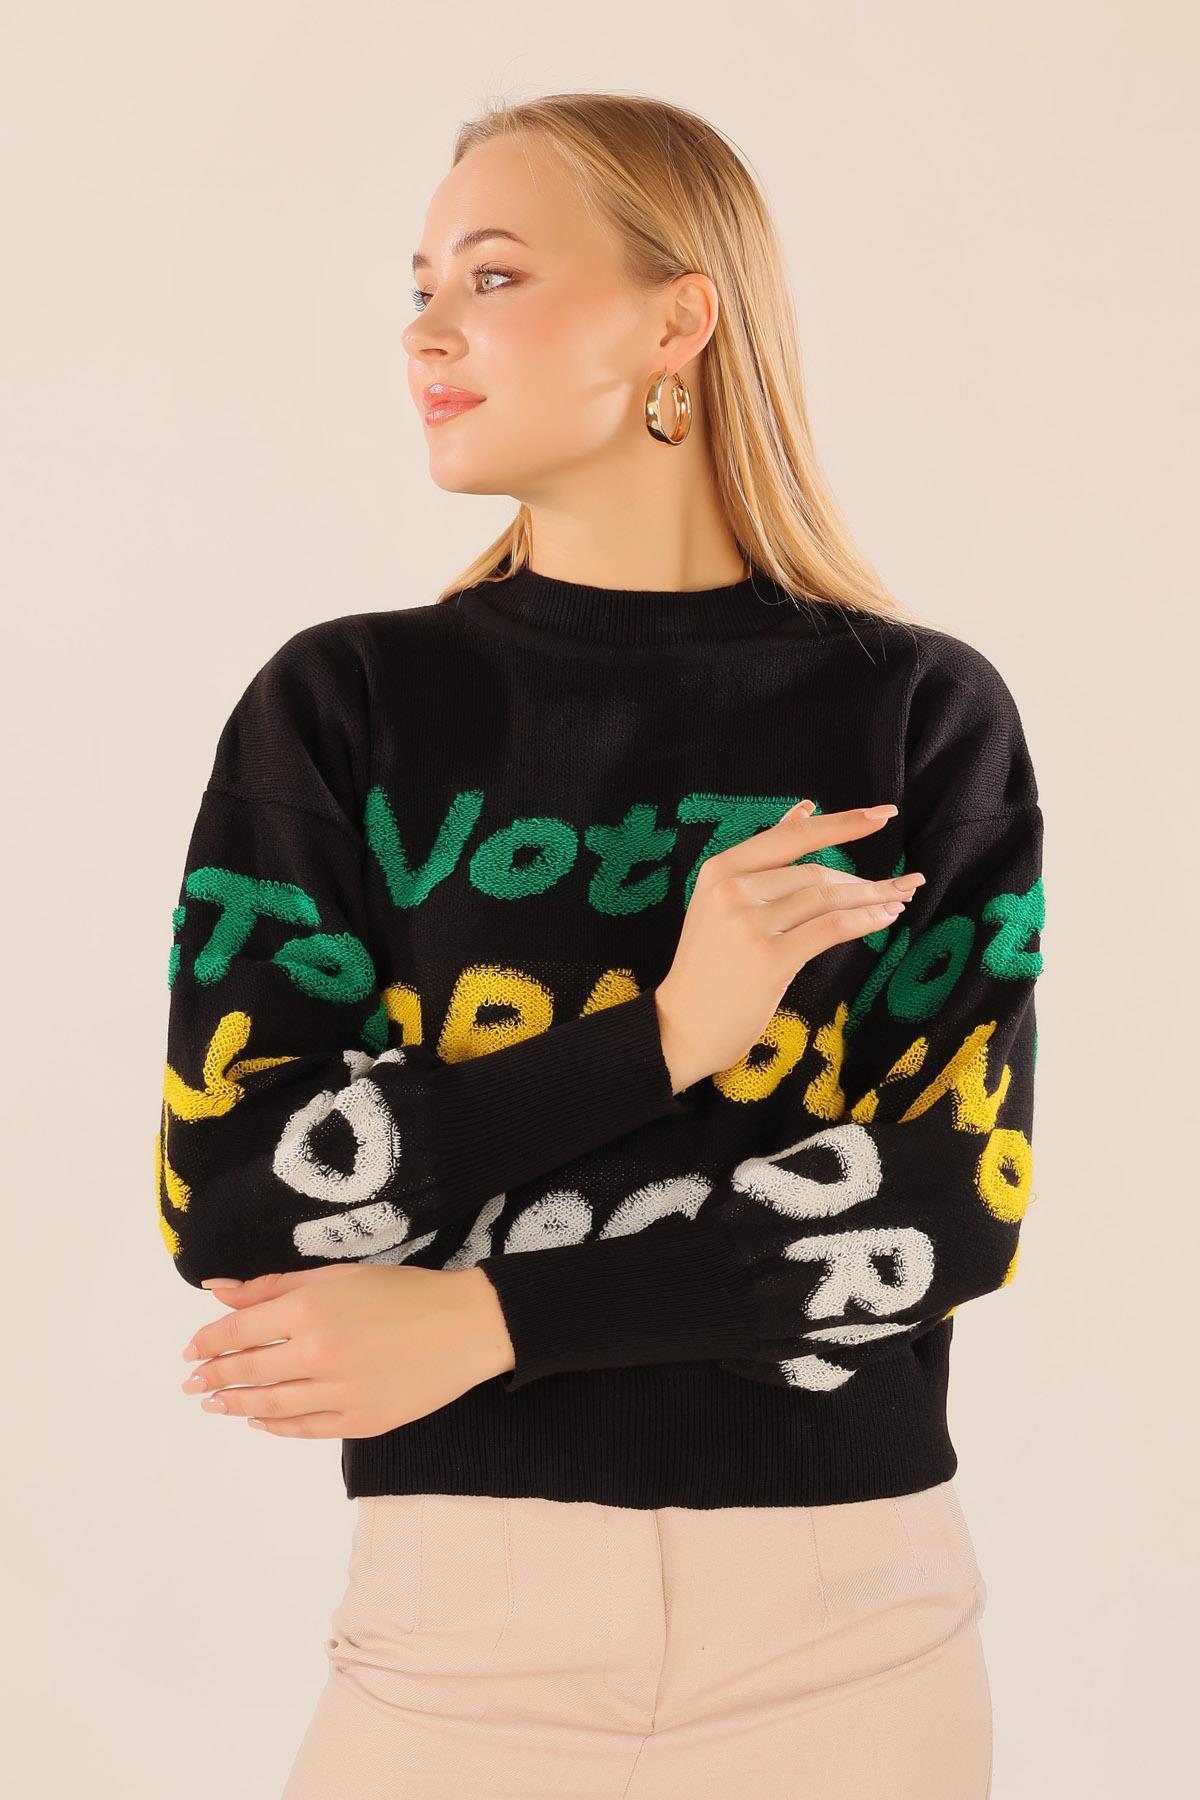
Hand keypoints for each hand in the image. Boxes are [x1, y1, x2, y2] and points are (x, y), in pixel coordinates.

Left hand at [178, 1263, 514, 1438]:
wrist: (466, 1327)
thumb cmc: (403, 1291)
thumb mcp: (337, 1275)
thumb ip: (273, 1286)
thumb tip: (216, 1291)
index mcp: (308, 1311)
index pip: (237, 1332)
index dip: (207, 1343)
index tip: (189, 1350)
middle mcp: (316, 1355)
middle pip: (246, 1372)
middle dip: (212, 1377)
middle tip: (191, 1383)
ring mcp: (337, 1394)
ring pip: (267, 1406)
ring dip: (234, 1405)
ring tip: (215, 1403)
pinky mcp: (358, 1423)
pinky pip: (302, 1429)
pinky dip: (274, 1426)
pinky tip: (258, 1420)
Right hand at [654, 799, 925, 1091]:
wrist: (682, 1025)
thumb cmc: (709, 965)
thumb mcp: (725, 901)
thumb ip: (765, 855)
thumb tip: (804, 808)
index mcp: (721, 869)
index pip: (792, 837)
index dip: (842, 824)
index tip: (883, 814)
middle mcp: (732, 891)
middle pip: (815, 874)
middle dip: (864, 880)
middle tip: (904, 884)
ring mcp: (749, 924)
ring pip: (826, 899)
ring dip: (872, 899)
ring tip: (900, 900)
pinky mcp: (769, 958)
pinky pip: (830, 929)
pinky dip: (864, 921)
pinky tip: (886, 917)